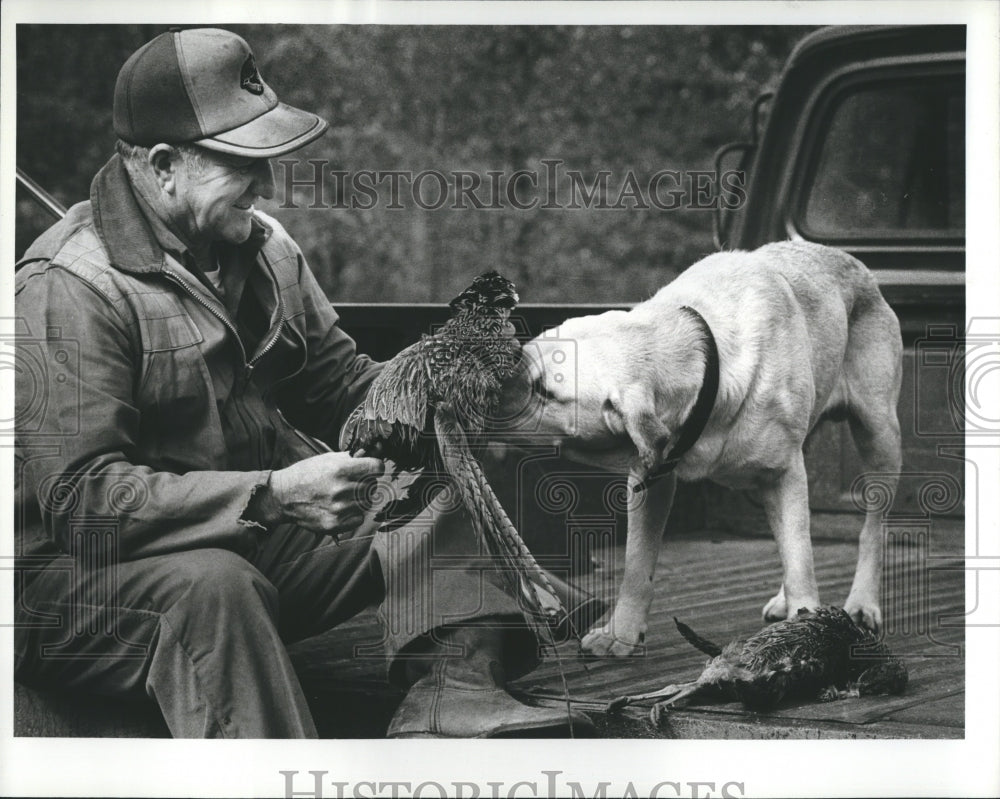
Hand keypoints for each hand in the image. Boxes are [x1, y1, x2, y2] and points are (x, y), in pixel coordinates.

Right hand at [265, 451, 384, 534]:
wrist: (283, 496)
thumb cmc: (306, 474)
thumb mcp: (328, 458)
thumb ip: (352, 458)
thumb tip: (373, 452)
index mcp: (341, 469)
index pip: (377, 467)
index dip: (376, 466)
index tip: (371, 468)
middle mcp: (341, 489)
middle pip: (372, 486)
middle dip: (366, 482)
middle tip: (352, 482)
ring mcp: (339, 508)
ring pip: (367, 502)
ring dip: (360, 498)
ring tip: (344, 495)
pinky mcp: (334, 524)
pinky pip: (359, 518)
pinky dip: (354, 514)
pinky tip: (342, 508)